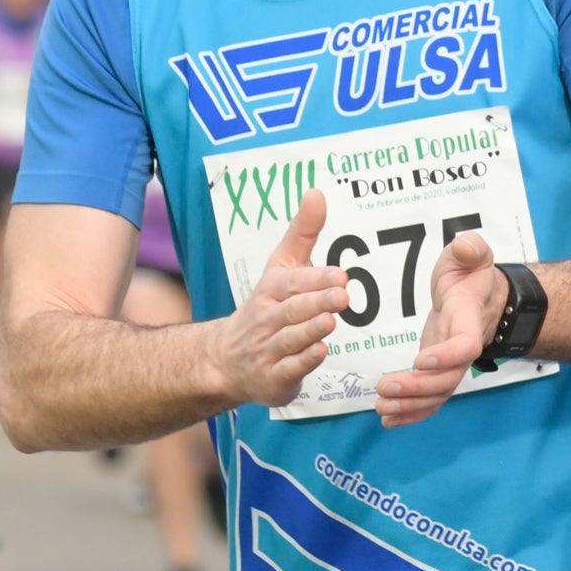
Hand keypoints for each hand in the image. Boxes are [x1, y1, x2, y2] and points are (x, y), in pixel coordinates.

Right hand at [207, 188, 344, 411]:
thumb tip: (317, 192)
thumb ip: (302, 233)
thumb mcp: (281, 267)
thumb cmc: (267, 306)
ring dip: (311, 330)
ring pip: (291, 338)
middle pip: (294, 309)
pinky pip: (288, 369)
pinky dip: (303, 362)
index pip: (294, 282)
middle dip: (317, 302)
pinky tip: (319, 351)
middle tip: (343, 295)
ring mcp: (269, 349)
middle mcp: (268, 319)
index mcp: (272, 290)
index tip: (340, 274)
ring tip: (331, 321)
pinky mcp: (274, 377)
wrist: (227, 359)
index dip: (316, 279)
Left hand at [375, 226, 507, 428]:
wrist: (480, 297)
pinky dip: (410, 413)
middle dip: (418, 388)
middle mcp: (462, 350)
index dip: (447, 356)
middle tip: (386, 387)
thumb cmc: (471, 275)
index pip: (465, 346)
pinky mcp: (437, 373)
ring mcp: (451, 365)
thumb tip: (466, 247)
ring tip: (380, 406)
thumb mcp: (472, 254)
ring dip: (410, 405)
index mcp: (470, 322)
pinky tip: (387, 418)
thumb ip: (471, 249)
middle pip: (448, 379)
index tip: (420, 359)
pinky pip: (429, 400)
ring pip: (437, 395)